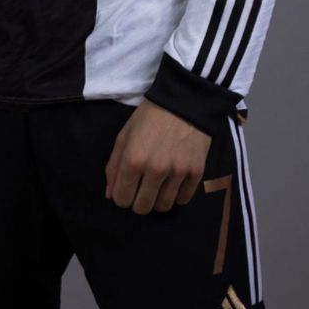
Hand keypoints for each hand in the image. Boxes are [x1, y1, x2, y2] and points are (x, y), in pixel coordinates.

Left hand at [104, 98, 211, 214]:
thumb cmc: (149, 116)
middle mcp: (156, 169)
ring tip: (159, 184)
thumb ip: (114, 166)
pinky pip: (183, 199)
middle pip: (142, 208)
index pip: (122, 199)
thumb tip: (111, 195)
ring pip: (163, 206)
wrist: (184, 100)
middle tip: (142, 188)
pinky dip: (177, 195)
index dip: (121, 196)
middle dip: (138, 201)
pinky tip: (174, 182)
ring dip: (158, 199)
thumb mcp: (125, 135)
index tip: (127, 188)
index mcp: (134, 159)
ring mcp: (178, 172)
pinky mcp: (196, 172)